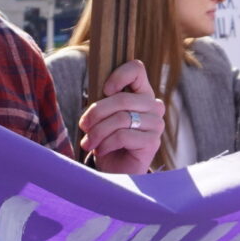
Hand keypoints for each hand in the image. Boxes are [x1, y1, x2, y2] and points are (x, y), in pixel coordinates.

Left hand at [80, 59, 166, 174]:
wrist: (116, 171)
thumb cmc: (108, 140)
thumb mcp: (103, 116)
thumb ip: (104, 100)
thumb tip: (95, 92)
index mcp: (142, 93)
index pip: (137, 69)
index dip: (118, 76)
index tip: (104, 90)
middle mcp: (153, 106)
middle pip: (122, 98)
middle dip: (96, 113)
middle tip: (83, 126)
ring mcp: (156, 124)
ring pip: (121, 118)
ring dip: (98, 131)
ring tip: (88, 142)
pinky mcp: (153, 142)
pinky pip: (123, 136)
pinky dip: (106, 144)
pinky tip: (100, 150)